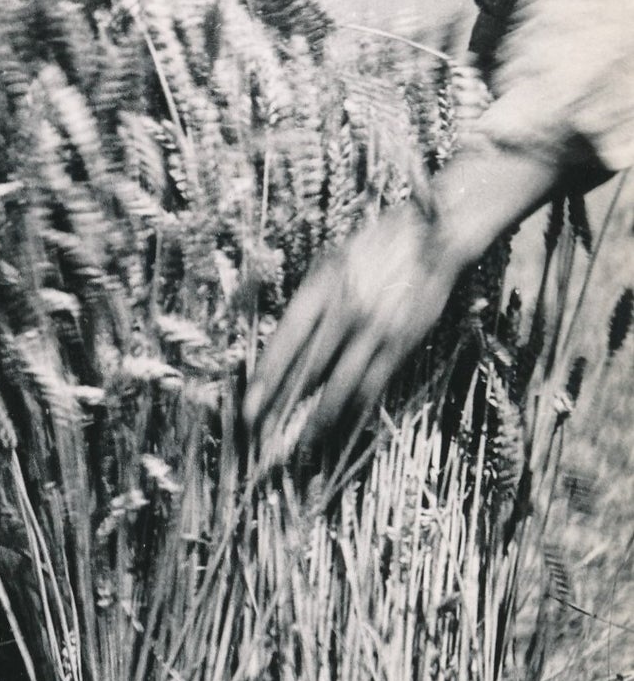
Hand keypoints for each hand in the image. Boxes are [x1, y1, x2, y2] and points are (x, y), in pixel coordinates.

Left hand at [243, 201, 462, 451]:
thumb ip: (310, 299)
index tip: (250, 401)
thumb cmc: (375, 247)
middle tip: (262, 432)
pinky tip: (341, 424)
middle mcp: (344, 312)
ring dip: (318, 416)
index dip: (267, 375)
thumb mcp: (330, 263)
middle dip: (282, 403)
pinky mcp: (400, 343)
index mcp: (321, 289)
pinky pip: (373, 382)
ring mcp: (373, 331)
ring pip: (339, 384)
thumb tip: (287, 336)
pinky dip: (355, 405)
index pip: (285, 340)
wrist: (430, 238)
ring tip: (300, 442)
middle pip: (307, 367)